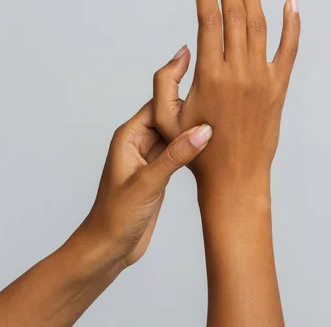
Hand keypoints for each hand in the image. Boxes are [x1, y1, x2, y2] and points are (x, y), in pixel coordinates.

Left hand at [81, 101, 212, 264]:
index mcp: (128, 137)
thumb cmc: (115, 216)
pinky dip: (192, 150)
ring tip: (221, 121)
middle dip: (191, 111)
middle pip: (168, 117)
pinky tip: (210, 147)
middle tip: (220, 103)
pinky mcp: (158, 174)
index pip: (157, 104)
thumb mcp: (148, 183)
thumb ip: (175, 156)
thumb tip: (203, 131)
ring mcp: (149, 159)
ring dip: (193, 131)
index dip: (180, 92)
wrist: (109, 247)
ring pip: (174, 135)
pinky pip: (177, 153)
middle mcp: (137, 143)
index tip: (205, 83)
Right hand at [152, 0, 299, 191]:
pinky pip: (290, 49)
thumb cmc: (199, 152)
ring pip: (260, 25)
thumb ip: (164, 81)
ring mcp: (262, 79)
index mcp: (210, 76)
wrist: (235, 176)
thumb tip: (184, 49)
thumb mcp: (166, 119)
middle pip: (236, 15)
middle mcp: (238, 71)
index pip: (209, 21)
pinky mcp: (278, 88)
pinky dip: (293, 24)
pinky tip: (291, 3)